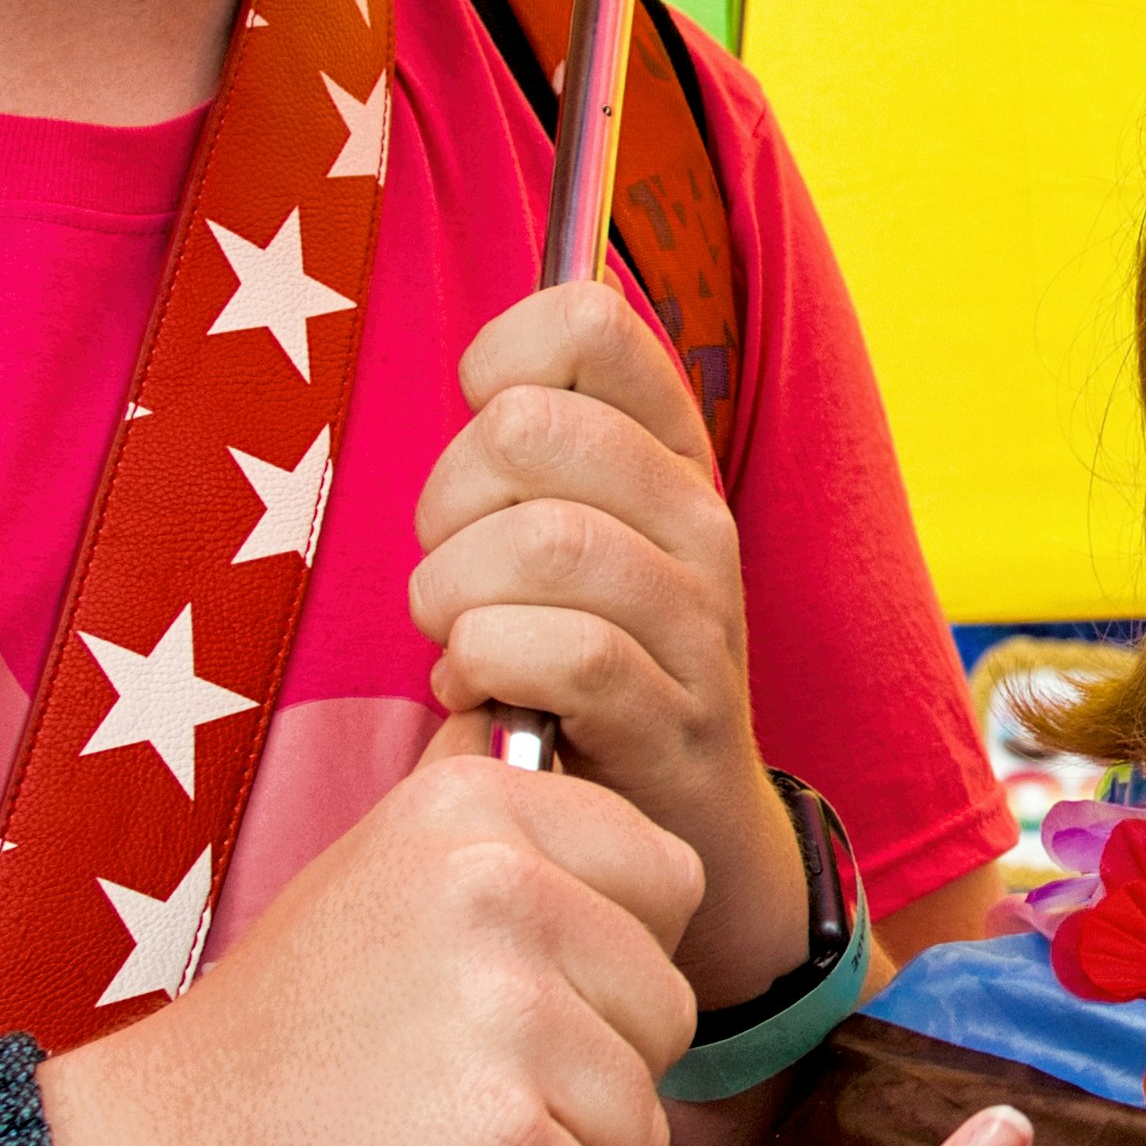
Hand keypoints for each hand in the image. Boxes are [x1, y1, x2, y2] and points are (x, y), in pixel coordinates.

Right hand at [48, 732, 704, 1145]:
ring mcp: (504, 1018)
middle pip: (668, 1011)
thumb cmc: (277, 1045)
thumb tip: (578, 735)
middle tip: (462, 1096)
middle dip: (595, 1079)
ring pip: (643, 1126)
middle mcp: (499, 889)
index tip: (515, 1001)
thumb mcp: (378, 874)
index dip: (612, 966)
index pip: (668, 880)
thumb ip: (497, 830)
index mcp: (476, 809)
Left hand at [414, 282, 813, 1000]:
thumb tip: (478, 371)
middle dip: (447, 499)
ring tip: (457, 635)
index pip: (590, 321)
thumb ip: (534, 447)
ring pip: (541, 541)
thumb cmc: (590, 660)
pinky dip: (486, 665)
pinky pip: (563, 654)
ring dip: (454, 593)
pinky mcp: (674, 716)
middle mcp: (698, 518)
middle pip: (530, 428)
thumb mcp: (577, 534)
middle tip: (449, 566)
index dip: (500, 357)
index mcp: (669, 450)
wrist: (682, 825)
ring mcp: (698, 617)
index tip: (479, 429)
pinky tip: (476, 688)